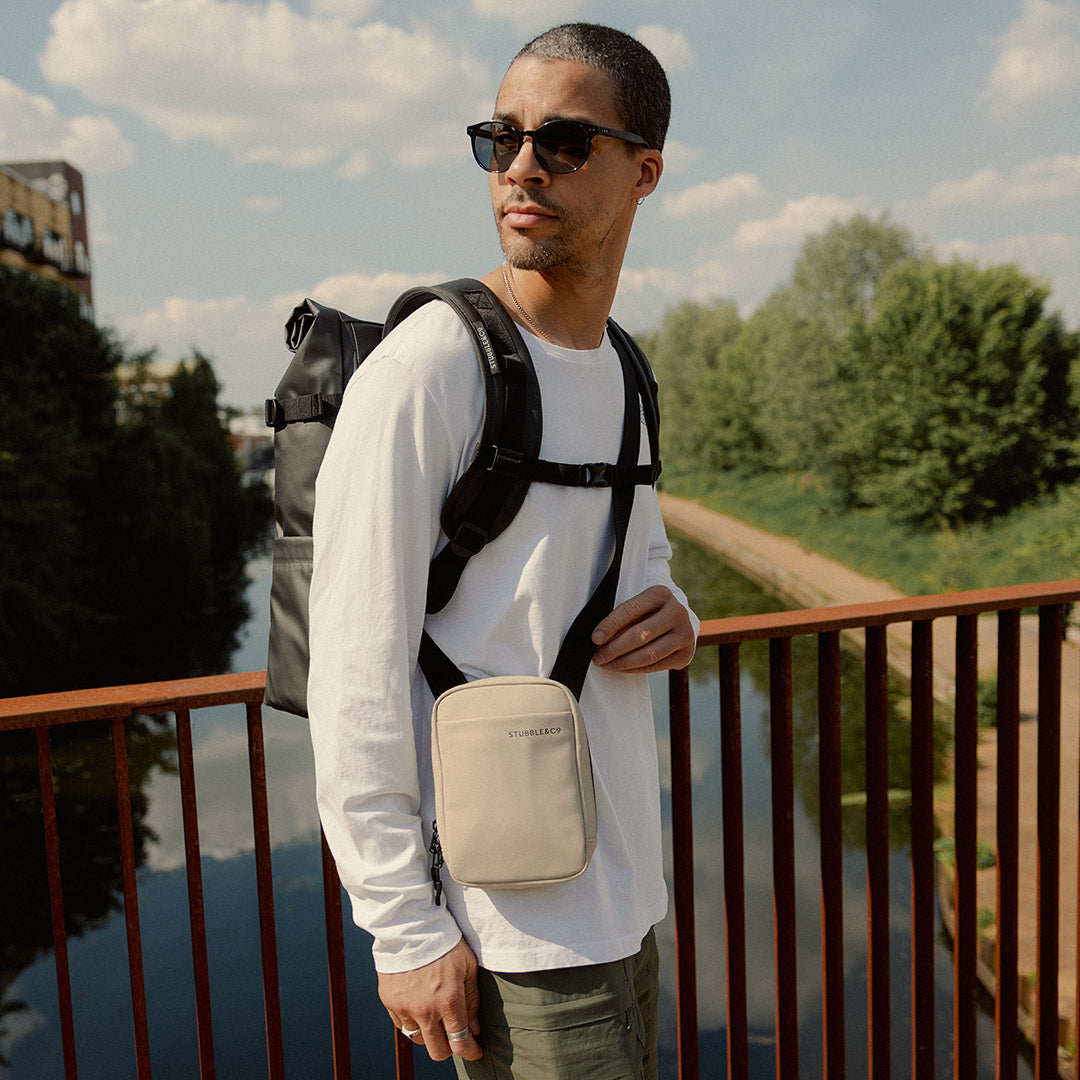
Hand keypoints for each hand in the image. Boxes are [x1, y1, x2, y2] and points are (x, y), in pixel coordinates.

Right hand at [378, 938, 481, 1061]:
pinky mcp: (390, 1002)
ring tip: (435, 1017)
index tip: (475, 1051)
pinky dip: (412, 1021)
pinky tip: (418, 1006)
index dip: (470, 1051)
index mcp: (449, 1001)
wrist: (411, 926)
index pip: (461, 1042)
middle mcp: (425, 1010)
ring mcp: (405, 1008)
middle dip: (449, 1049)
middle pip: (438, 1051)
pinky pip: (402, 1025)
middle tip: (455, 1037)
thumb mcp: (468, 966)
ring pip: (418, 1040)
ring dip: (429, 1035)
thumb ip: (472, 1000)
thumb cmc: (444, 943)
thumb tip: (474, 1029)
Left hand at [591, 585, 695, 673]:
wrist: (677, 621)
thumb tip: (600, 638)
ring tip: (608, 664)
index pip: (631, 609)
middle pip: (641, 635)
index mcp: (661, 593)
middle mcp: (677, 612)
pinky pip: (656, 666)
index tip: (595, 638)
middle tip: (598, 657)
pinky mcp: (686, 653)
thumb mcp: (639, 605)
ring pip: (649, 654)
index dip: (611, 625)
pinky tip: (623, 668)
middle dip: (615, 648)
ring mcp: (685, 633)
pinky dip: (636, 669)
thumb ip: (623, 617)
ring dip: (624, 662)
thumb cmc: (649, 612)